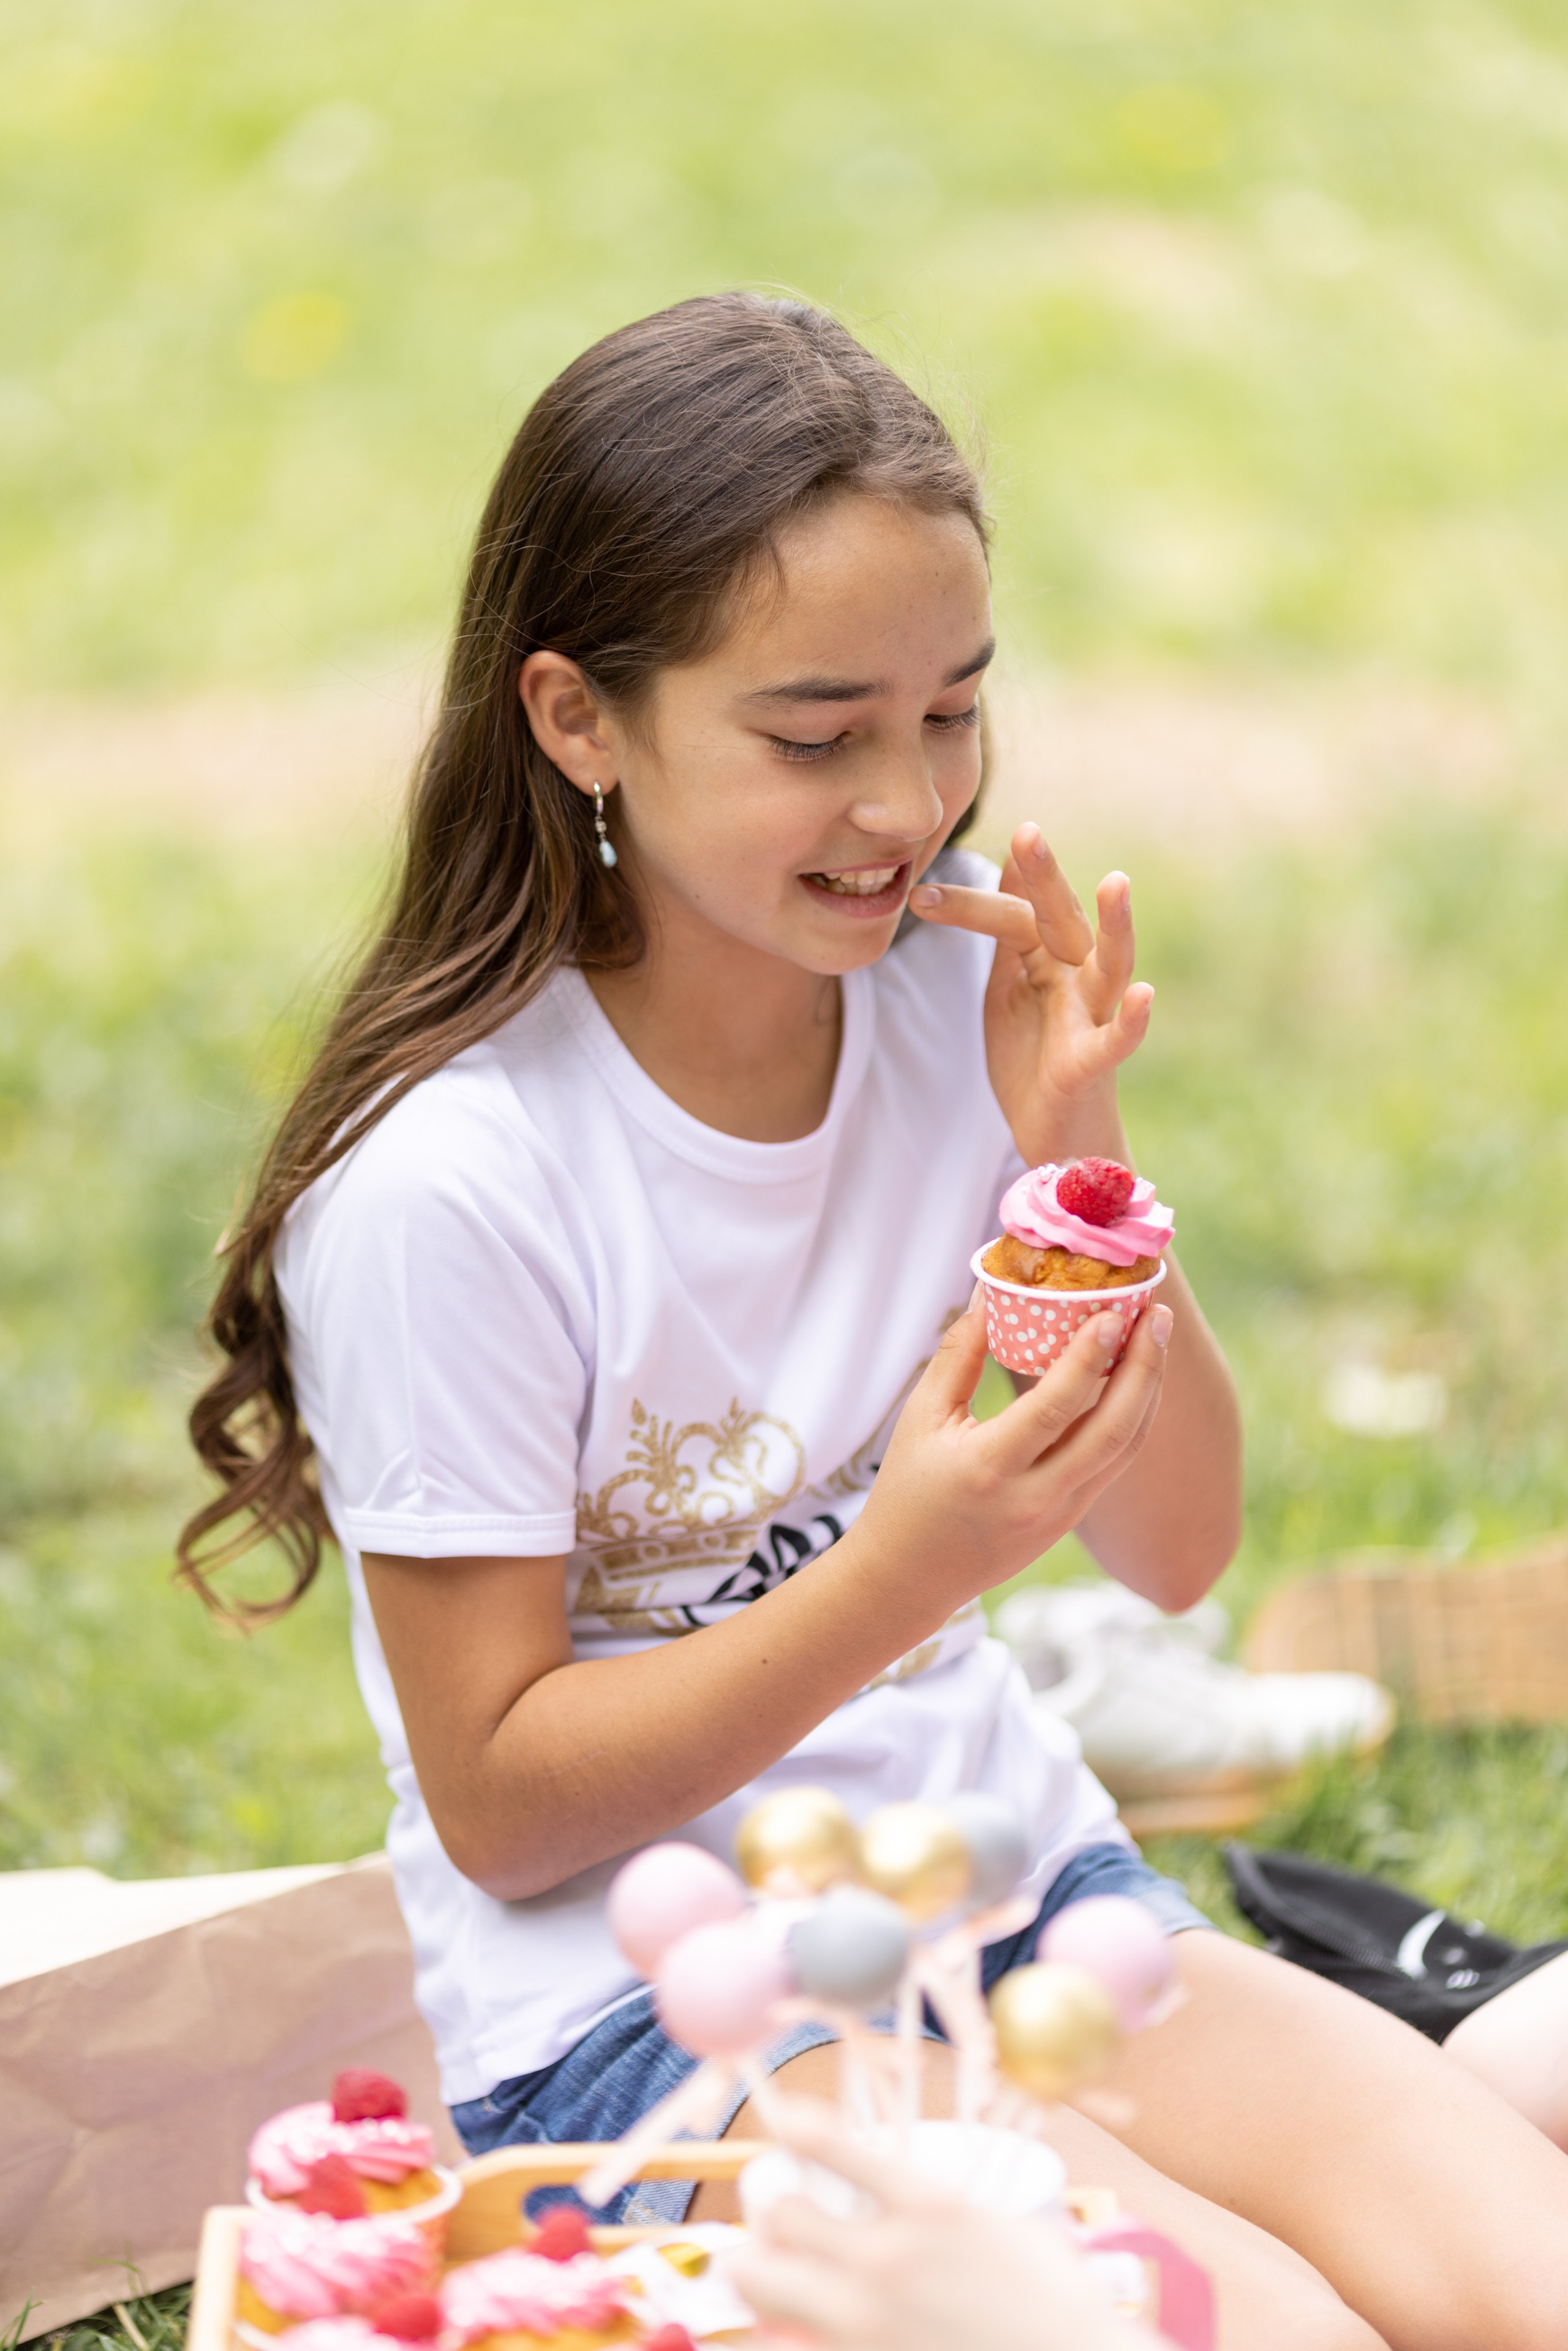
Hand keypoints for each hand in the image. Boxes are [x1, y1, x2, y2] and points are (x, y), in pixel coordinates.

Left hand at [734, 2097, 1153, 2350]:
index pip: (833, 2145)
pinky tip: (807, 2336)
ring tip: (783, 2288)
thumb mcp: (1000, 2229)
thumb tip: (889, 2200)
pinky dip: (788, 2338)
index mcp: (930, 2208)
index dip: (797, 2128)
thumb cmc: (1053, 2303)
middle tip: (784, 2232)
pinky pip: (789, 2349)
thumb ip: (936, 2211)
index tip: (788, 2125)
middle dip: (771, 2221)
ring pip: (761, 2289)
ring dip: (764, 2281)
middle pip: (777, 2222)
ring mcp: (870, 2326)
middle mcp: (889, 2262)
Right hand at [844, 1287, 1171, 1626]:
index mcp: (989, 1467)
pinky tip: (1136, 1381)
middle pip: (1112, 1430)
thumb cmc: (908, 1490)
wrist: (911, 1576)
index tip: (1114, 1313)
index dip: (1090, 1358)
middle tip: (1158, 1315)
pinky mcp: (1070, 1521)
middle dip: (1144, 1368)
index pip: (1055, 1407)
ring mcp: (1059, 1515)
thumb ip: (957, 1354)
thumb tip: (988, 1290)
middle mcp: (1034, 1496)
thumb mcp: (921, 1418)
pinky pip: (1114, 1464)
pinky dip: (1133, 1419)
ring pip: (1124, 1449)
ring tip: (1156, 1338)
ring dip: (1148, 1391)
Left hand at [910, 824, 1152, 1166]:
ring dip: (1117, 926)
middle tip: (1028, 833)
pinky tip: (1144, 994)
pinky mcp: (1092, 1066)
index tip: (919, 894)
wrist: (1056, 1137)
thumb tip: (1011, 864)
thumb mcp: (1014, 982)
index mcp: (1049, 958)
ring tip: (1117, 883)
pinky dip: (1133, 1019)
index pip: (1013, 916)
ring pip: (1110, 966)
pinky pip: (1116, 1041)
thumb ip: (1013, 927)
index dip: (969, 905)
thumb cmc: (1035, 1056)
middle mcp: (1077, 978)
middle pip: (1063, 920)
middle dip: (1046, 877)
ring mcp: (1090, 1019)